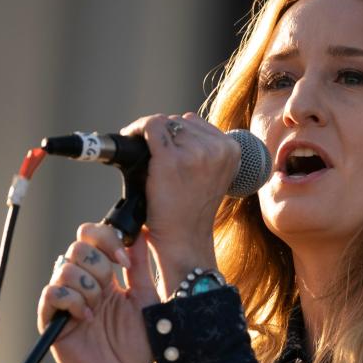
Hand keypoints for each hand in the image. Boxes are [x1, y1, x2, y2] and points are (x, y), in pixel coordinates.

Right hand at [38, 221, 159, 362]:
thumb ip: (141, 267)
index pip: (92, 237)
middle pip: (77, 247)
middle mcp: (82, 283)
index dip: (107, 239)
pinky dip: (73, 301)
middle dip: (99, 264)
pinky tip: (87, 318)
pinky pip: (53, 293)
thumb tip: (142, 233)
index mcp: (104, 275)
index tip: (124, 260)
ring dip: (88, 287)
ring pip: (65, 268)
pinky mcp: (52, 318)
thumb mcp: (146, 299)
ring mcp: (66, 299)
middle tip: (112, 288)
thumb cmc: (137, 344)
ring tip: (98, 310)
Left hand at [119, 112, 237, 294]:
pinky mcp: (171, 159)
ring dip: (151, 137)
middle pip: (179, 122)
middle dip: (163, 137)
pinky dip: (136, 130)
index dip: (175, 133)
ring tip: (147, 160)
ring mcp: (196, 153)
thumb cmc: (190, 211)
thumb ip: (202, 149)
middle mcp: (217, 149)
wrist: (183, 240)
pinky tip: (130, 140)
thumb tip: (177, 122)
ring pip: (164, 124)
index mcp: (232, 151)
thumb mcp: (210, 175)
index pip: (195, 124)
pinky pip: (150, 126)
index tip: (162, 145)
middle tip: (152, 158)